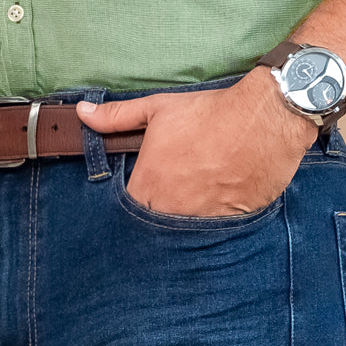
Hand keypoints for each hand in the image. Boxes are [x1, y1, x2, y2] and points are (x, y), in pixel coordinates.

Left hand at [77, 67, 317, 217]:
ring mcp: (201, 223)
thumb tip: (82, 113)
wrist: (263, 121)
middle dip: (157, 215)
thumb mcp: (158, 109)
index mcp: (149, 185)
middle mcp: (171, 211)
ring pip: (182, 236)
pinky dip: (211, 225)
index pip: (127, 211)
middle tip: (171, 195)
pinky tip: (216, 206)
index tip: (143, 192)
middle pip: (153, 226)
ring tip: (193, 199)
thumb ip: (116, 116)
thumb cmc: (209, 114)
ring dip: (183, 222)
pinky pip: (212, 237)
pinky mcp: (229, 228)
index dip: (133, 203)